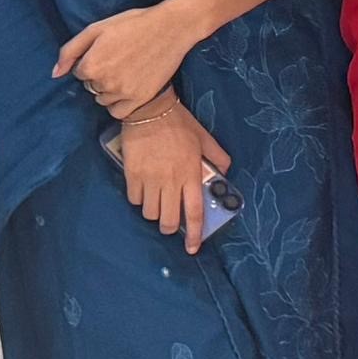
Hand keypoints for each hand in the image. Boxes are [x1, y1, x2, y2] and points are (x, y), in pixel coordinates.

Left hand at [53, 0, 196, 122]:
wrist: (171, 28)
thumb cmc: (132, 24)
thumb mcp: (96, 29)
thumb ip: (70, 51)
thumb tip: (55, 74)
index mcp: (91, 65)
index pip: (78, 73)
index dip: (91, 61)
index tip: (107, 51)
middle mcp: (104, 82)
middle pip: (91, 87)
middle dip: (99, 76)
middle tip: (119, 59)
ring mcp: (123, 92)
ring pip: (103, 100)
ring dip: (109, 90)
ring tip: (126, 72)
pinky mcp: (140, 99)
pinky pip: (118, 112)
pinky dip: (118, 104)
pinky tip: (128, 89)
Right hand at [115, 92, 231, 252]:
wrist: (149, 110)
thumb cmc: (179, 123)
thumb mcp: (204, 137)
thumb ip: (217, 157)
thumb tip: (225, 173)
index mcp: (190, 174)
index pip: (194, 212)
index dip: (194, 234)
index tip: (192, 248)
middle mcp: (170, 181)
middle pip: (168, 219)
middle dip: (170, 227)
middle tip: (171, 223)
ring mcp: (150, 179)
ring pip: (149, 213)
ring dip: (154, 213)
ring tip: (157, 202)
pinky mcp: (132, 175)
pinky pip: (134, 199)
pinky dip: (139, 200)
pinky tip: (143, 191)